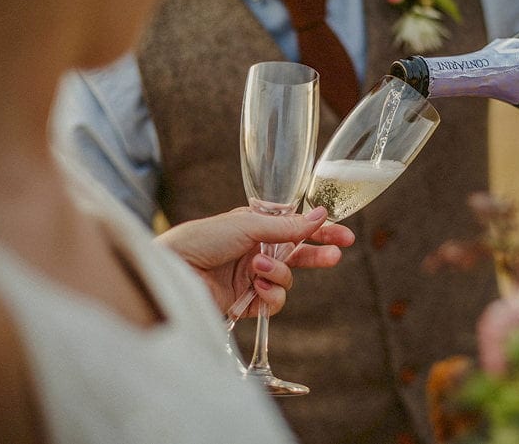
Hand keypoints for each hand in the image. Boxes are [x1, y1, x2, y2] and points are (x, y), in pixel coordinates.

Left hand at [154, 206, 354, 316]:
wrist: (174, 270)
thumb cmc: (202, 239)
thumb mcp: (248, 225)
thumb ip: (287, 226)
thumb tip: (321, 214)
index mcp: (256, 228)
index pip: (296, 229)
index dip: (321, 232)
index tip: (344, 236)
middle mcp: (256, 252)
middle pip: (298, 256)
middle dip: (317, 256)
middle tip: (335, 256)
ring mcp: (252, 278)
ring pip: (287, 280)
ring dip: (279, 273)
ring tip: (258, 268)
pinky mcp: (246, 303)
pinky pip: (274, 301)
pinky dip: (270, 294)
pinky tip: (256, 286)